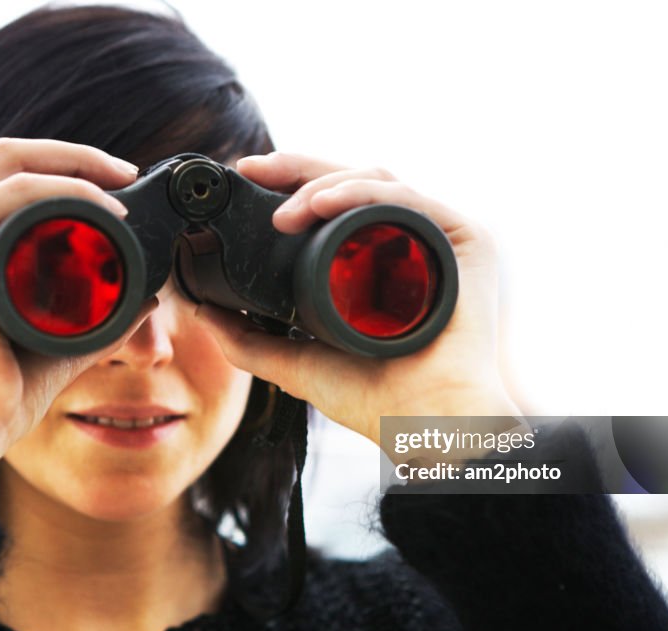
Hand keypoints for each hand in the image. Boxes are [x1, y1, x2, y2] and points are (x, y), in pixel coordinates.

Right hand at [0, 138, 155, 495]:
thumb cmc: (2, 393)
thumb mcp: (62, 342)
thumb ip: (99, 318)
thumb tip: (148, 298)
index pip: (8, 185)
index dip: (63, 174)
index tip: (119, 189)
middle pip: (7, 160)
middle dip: (73, 156)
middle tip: (127, 172)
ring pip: (10, 161)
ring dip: (75, 163)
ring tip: (124, 183)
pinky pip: (14, 190)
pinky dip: (65, 188)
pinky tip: (105, 208)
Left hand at [195, 152, 519, 445]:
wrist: (422, 424)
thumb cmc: (376, 400)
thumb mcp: (297, 362)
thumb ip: (249, 340)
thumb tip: (201, 311)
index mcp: (379, 262)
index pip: (333, 205)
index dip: (290, 185)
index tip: (244, 178)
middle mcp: (410, 243)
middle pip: (351, 184)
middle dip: (296, 169)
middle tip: (252, 170)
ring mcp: (437, 238)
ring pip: (376, 181)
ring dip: (323, 184)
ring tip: (284, 211)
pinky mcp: (466, 239)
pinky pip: (407, 199)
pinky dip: (362, 193)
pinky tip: (325, 203)